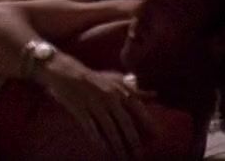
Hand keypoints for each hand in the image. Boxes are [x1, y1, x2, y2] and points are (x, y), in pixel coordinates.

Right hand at [35, 60, 156, 159]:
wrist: (67, 72)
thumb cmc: (95, 78)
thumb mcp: (117, 79)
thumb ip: (135, 90)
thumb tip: (154, 95)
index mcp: (120, 90)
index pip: (138, 109)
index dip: (148, 124)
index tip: (157, 137)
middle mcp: (110, 98)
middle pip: (125, 123)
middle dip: (133, 141)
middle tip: (139, 155)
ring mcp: (95, 104)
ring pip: (109, 129)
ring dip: (117, 145)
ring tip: (123, 158)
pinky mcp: (80, 110)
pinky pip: (91, 129)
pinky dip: (98, 140)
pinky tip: (104, 151)